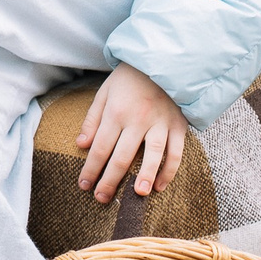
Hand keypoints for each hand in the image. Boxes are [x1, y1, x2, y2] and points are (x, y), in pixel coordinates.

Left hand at [75, 64, 187, 203]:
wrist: (161, 60)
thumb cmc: (128, 78)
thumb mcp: (104, 93)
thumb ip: (93, 119)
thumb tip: (82, 145)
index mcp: (116, 112)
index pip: (100, 148)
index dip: (90, 169)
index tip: (83, 186)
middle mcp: (138, 120)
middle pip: (122, 156)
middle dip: (110, 180)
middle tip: (101, 199)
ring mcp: (161, 123)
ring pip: (153, 155)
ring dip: (145, 177)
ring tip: (137, 195)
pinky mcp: (178, 125)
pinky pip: (176, 152)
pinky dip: (169, 170)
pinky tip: (160, 185)